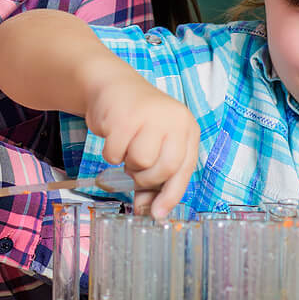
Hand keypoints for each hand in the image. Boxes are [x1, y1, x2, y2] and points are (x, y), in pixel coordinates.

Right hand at [84, 63, 199, 217]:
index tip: (157, 213)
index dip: (170, 195)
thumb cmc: (136, 121)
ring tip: (126, 145)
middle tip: (134, 168)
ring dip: (126, 162)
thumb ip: (155, 179)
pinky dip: (110, 152)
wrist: (111, 86)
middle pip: (164, 169)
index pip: (185, 169)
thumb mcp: (154, 145)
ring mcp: (151, 116)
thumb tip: (150, 213)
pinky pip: (115, 154)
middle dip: (144, 178)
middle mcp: (175, 120)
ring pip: (140, 162)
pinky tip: (113, 135)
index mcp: (188, 128)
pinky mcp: (126, 116)